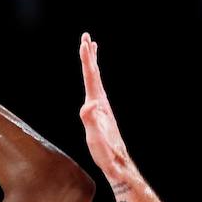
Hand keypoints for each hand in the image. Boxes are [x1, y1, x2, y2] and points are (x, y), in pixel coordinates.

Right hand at [78, 33, 132, 176]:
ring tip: (91, 50)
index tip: (84, 42)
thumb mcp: (96, 137)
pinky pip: (95, 90)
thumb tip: (90, 104)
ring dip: (92, 65)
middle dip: (89, 55)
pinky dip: (93, 80)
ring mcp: (102, 108)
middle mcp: (101, 103)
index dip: (87, 60)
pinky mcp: (101, 115)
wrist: (117, 164)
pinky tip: (93, 81)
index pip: (91, 77)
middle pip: (94, 74)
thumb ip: (92, 120)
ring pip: (96, 81)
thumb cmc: (105, 152)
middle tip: (86, 37)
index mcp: (98, 104)